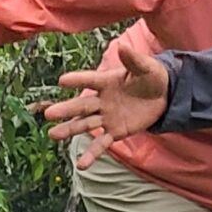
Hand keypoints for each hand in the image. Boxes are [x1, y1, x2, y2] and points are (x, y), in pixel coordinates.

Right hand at [40, 42, 170, 168]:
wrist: (163, 96)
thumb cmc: (152, 77)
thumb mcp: (147, 67)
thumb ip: (133, 60)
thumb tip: (123, 46)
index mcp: (107, 81)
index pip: (90, 80)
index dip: (78, 80)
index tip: (61, 81)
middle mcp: (102, 100)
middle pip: (81, 105)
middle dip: (66, 110)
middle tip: (48, 114)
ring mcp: (107, 117)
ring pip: (85, 124)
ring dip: (69, 130)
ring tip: (52, 135)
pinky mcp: (115, 131)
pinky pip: (102, 143)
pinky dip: (92, 154)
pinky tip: (81, 165)